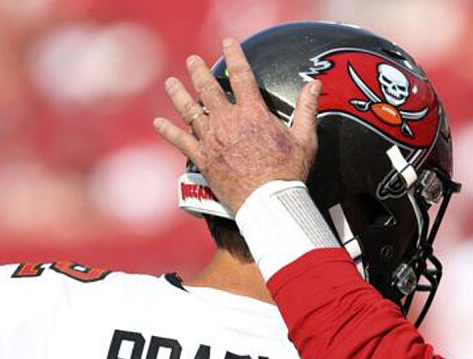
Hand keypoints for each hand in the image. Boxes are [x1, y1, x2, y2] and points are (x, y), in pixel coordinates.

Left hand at [154, 37, 321, 213]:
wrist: (268, 203)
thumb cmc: (289, 173)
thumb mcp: (305, 139)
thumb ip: (307, 109)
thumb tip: (314, 85)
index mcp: (253, 113)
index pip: (242, 75)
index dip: (234, 55)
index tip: (228, 42)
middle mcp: (228, 122)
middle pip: (208, 88)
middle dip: (198, 71)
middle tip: (192, 61)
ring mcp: (212, 140)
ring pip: (190, 111)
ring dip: (178, 95)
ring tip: (170, 83)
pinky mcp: (203, 159)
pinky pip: (181, 142)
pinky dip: (168, 131)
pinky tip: (158, 123)